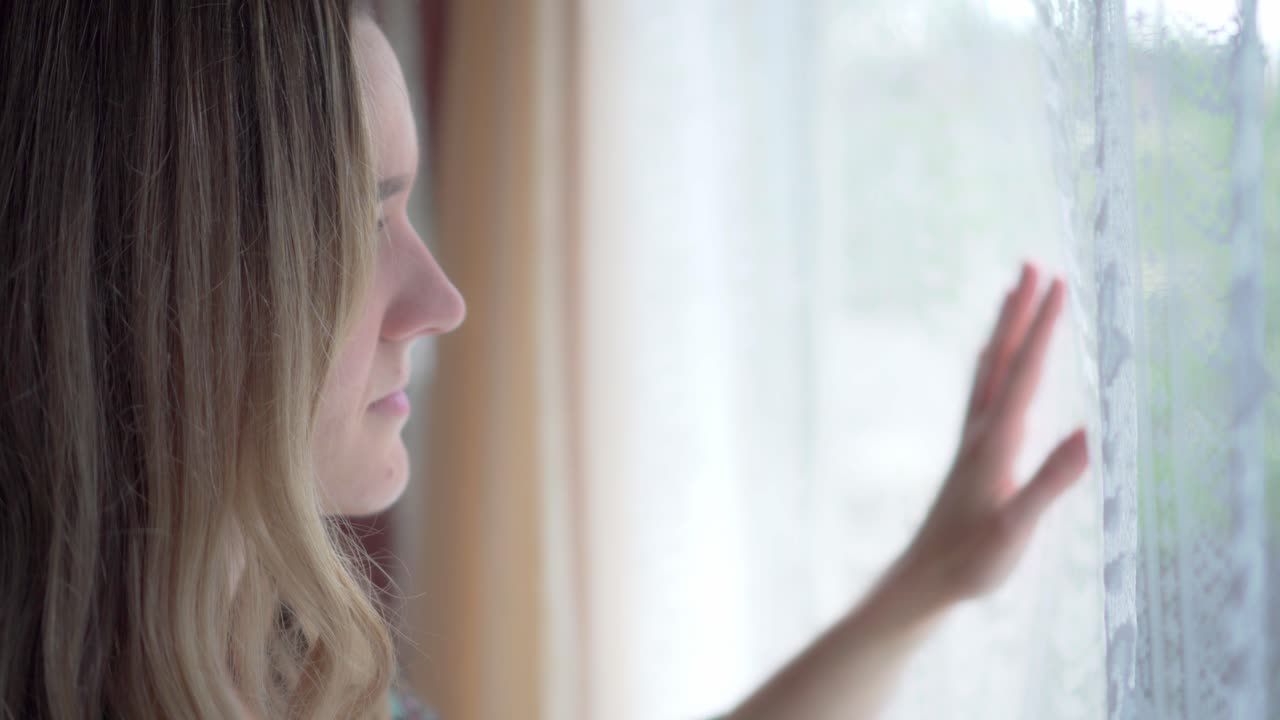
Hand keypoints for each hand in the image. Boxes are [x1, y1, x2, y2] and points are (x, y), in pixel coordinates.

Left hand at [900, 263, 1088, 607]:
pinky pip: (982, 389)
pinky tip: (995, 358)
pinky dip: (993, 360)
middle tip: (1031, 263)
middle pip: (1001, 358)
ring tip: (1013, 291)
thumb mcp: (1015, 530)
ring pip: (987, 369)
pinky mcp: (971, 452)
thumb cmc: (971, 562)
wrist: (925, 579)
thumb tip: (1090, 436)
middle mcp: (980, 431)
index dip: (1043, 327)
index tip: (1058, 283)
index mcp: (996, 442)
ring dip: (1004, 328)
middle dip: (1019, 310)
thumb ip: (1049, 484)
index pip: (1024, 373)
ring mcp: (972, 439)